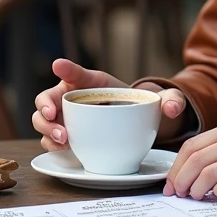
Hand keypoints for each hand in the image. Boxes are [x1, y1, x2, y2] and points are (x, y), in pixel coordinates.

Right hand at [33, 58, 187, 151]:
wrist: (138, 126)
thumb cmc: (143, 107)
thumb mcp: (162, 100)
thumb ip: (171, 100)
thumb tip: (172, 107)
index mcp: (92, 82)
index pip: (76, 72)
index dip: (66, 69)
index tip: (59, 65)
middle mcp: (73, 98)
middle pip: (48, 98)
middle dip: (46, 109)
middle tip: (58, 121)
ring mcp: (66, 118)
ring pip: (43, 120)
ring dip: (47, 130)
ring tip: (63, 140)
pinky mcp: (67, 137)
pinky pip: (50, 140)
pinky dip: (52, 145)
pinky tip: (62, 151)